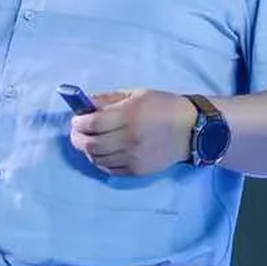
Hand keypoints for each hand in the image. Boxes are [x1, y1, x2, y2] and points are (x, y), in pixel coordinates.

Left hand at [68, 89, 196, 176]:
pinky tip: (101, 152)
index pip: (92, 124)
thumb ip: (108, 99)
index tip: (76, 119)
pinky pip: (109, 170)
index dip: (78, 122)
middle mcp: (129, 139)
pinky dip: (100, 161)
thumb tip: (85, 105)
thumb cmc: (162, 106)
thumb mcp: (136, 94)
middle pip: (90, 144)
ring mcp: (133, 158)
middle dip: (77, 138)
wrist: (190, 130)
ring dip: (87, 150)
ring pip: (97, 159)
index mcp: (128, 115)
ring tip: (88, 141)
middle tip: (76, 132)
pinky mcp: (137, 171)